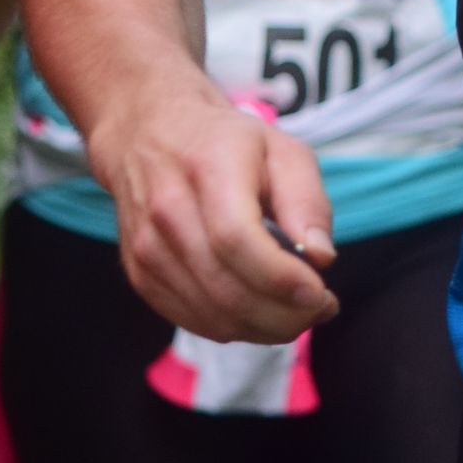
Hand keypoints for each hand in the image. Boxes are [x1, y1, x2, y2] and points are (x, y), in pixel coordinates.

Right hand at [91, 86, 338, 340]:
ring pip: (211, 315)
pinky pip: (193, 321)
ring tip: (298, 312)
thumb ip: (306, 201)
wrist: (148, 134)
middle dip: (284, 315)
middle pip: (226, 289)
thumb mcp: (281, 149)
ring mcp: (147, 247)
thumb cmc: (225, 143)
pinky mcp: (140, 274)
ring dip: (265, 328)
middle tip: (321, 309)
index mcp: (207, 167)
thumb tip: (320, 258)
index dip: (282, 278)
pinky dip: (236, 328)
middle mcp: (168, 210)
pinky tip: (262, 312)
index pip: (237, 240)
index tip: (322, 295)